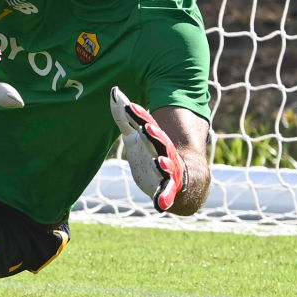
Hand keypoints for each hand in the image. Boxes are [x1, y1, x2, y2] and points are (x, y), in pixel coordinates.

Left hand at [109, 86, 187, 211]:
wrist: (183, 183)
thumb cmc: (153, 154)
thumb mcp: (135, 136)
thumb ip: (124, 117)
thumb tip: (114, 91)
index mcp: (155, 139)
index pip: (147, 125)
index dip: (139, 116)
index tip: (129, 106)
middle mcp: (164, 153)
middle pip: (160, 143)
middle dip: (155, 136)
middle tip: (148, 129)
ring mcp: (168, 171)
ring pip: (167, 167)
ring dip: (163, 165)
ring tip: (158, 163)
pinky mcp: (168, 189)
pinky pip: (167, 194)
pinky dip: (164, 198)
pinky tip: (159, 204)